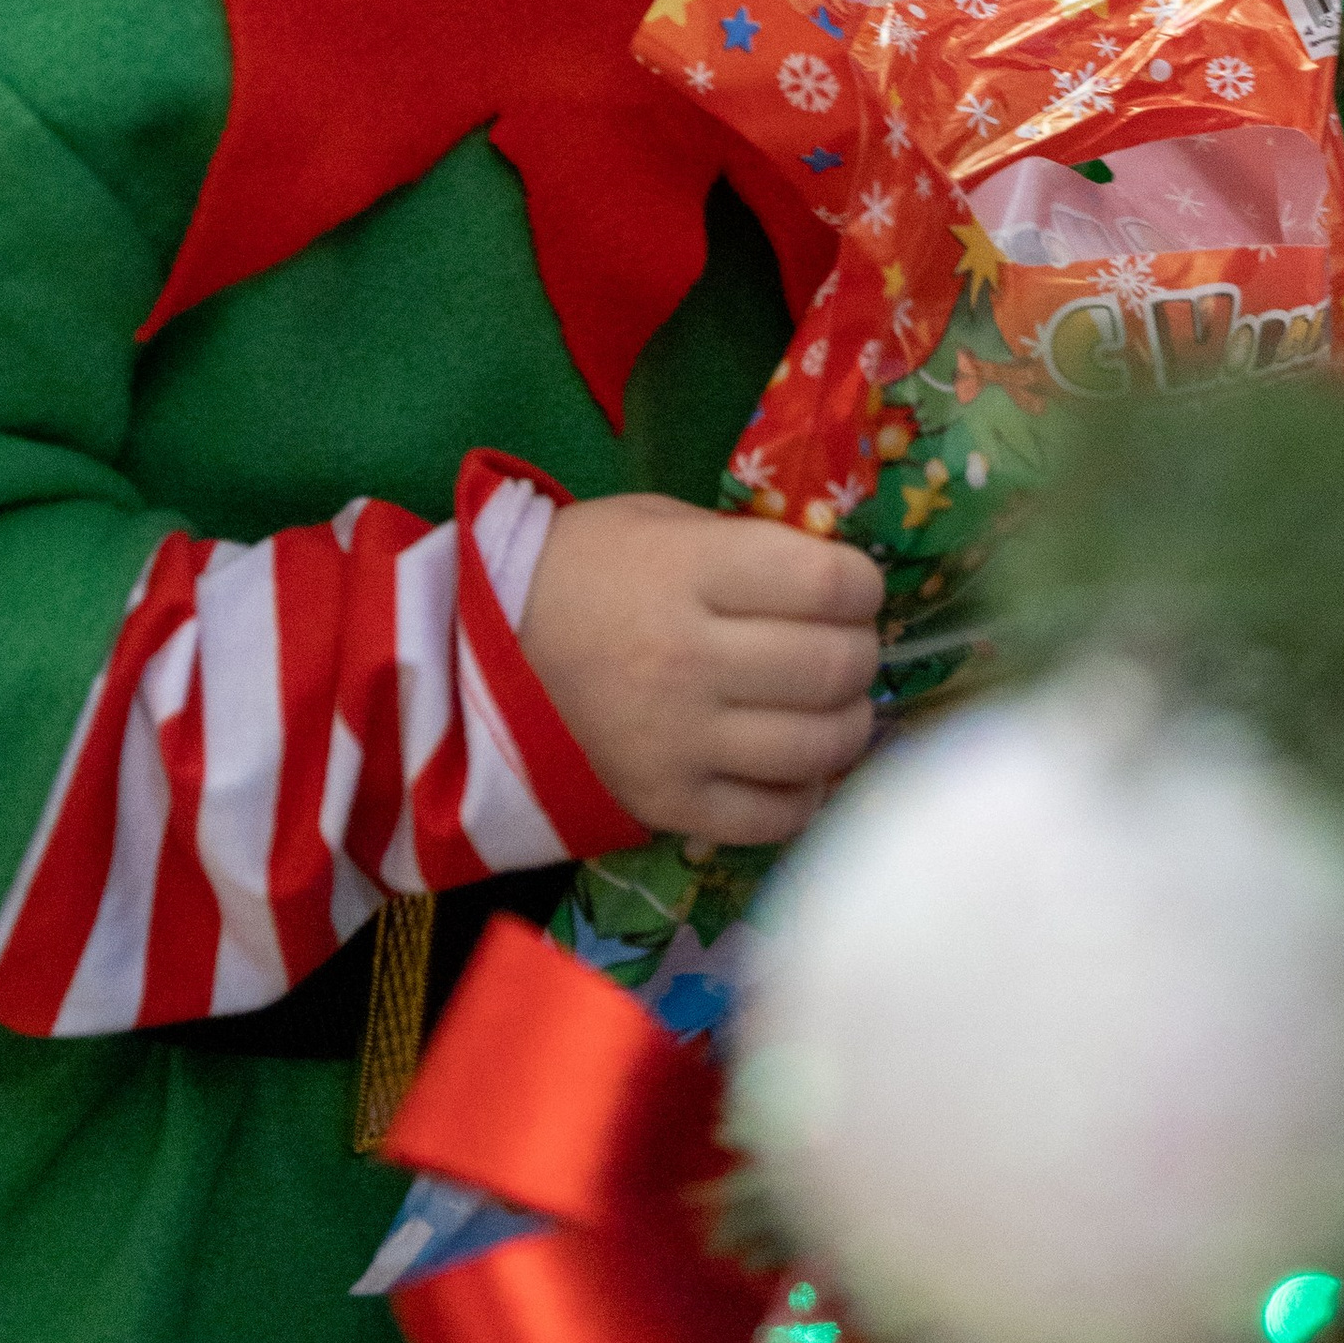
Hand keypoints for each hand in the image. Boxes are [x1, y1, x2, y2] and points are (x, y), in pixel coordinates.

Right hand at [516, 494, 882, 844]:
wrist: (481, 652)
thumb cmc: (585, 571)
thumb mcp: (662, 525)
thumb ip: (749, 549)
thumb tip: (838, 586)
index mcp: (689, 573)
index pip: (827, 585)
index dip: (862, 586)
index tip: (853, 589)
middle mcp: (688, 660)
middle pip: (835, 667)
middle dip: (861, 652)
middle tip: (844, 646)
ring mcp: (677, 741)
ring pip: (818, 747)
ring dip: (846, 724)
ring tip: (828, 706)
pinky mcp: (665, 805)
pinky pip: (774, 817)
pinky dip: (804, 794)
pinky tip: (794, 766)